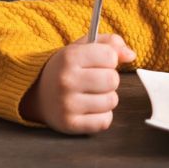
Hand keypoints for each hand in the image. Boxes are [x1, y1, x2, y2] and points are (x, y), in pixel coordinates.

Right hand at [20, 34, 135, 134]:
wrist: (36, 93)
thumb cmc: (67, 67)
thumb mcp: (84, 47)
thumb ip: (111, 43)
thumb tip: (131, 55)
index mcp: (69, 57)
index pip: (110, 56)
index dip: (110, 59)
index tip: (99, 62)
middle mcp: (66, 80)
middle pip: (113, 80)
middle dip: (110, 79)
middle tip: (96, 80)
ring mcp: (66, 104)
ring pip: (111, 101)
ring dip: (106, 98)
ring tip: (92, 94)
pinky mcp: (69, 124)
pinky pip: (104, 121)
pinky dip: (102, 116)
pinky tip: (90, 109)